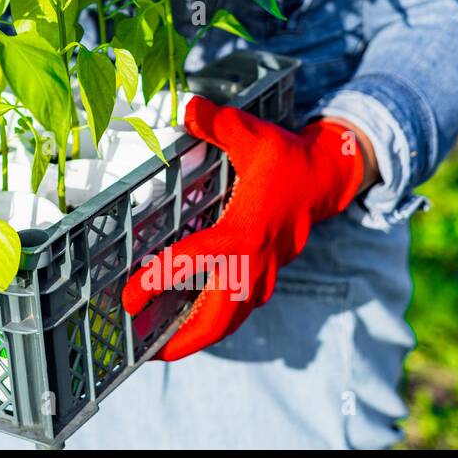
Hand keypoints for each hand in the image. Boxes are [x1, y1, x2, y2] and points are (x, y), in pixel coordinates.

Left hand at [120, 95, 365, 360]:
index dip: (159, 281)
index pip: (194, 262)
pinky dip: (215, 322)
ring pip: (231, 320)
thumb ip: (218, 122)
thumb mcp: (254, 133)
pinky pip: (239, 310)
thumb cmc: (286, 157)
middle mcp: (254, 260)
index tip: (130, 297)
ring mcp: (264, 272)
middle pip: (218, 317)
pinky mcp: (267, 274)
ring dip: (199, 337)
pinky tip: (189, 323)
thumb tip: (190, 106)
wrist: (327, 176)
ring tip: (162, 347)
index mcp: (244, 230)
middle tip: (146, 350)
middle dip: (184, 341)